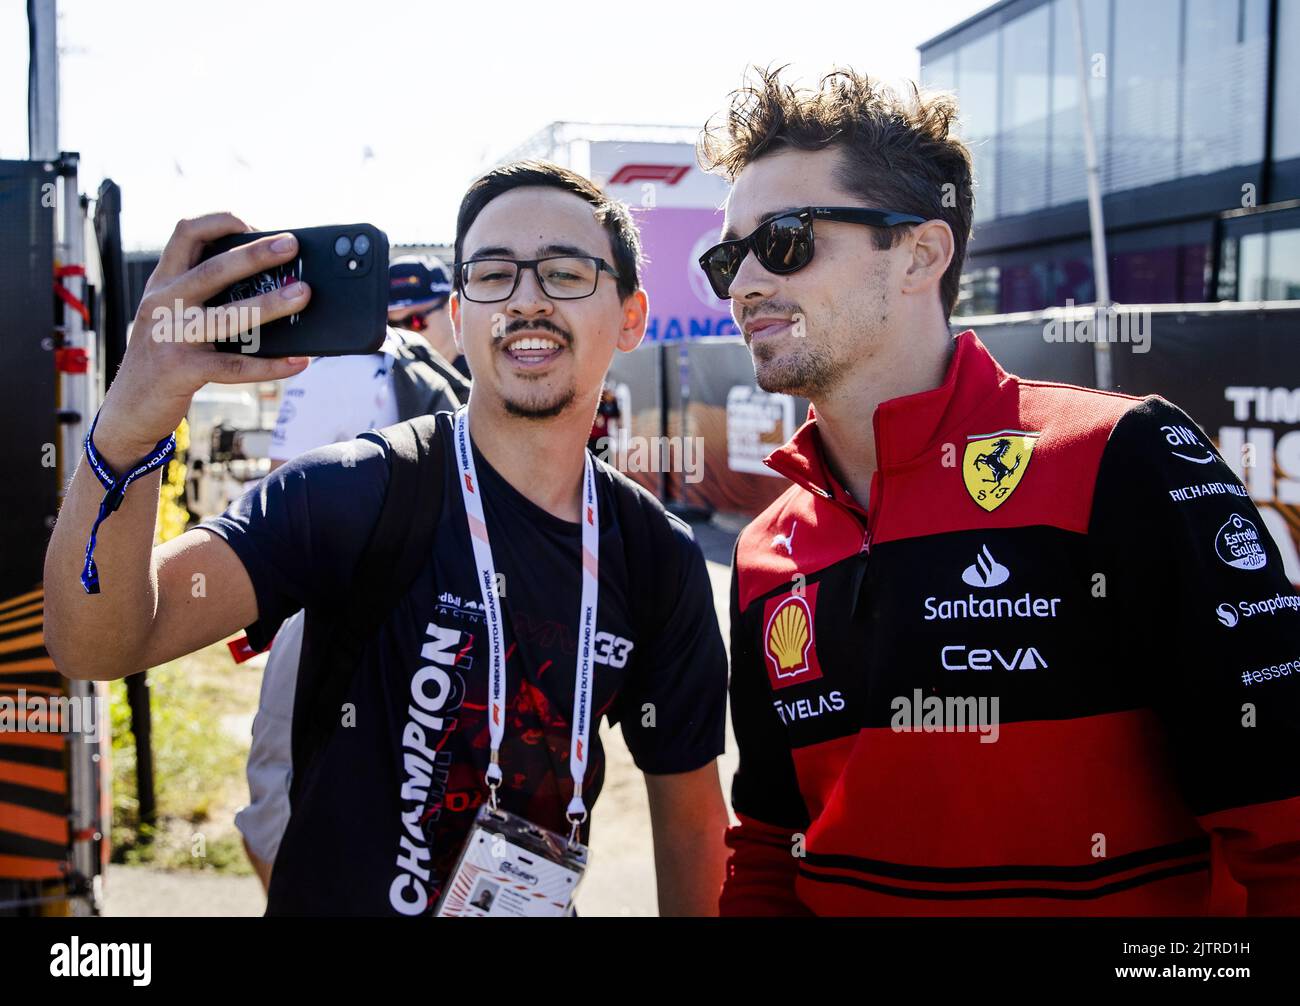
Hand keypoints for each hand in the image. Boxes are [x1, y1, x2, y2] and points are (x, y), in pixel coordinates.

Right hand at [94, 212, 311, 463]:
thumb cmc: (163, 358)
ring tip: (303, 294)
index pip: (185, 234)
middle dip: (255, 254)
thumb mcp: (172, 317)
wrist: (128, 408)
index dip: (219, 222)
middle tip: (291, 246)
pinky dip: (270, 365)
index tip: (252, 223)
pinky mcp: (181, 371)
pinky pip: (234, 366)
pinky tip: (299, 361)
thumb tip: (271, 284)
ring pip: (227, 315)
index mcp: (163, 284)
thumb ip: (205, 297)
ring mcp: (171, 337)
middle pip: (213, 269)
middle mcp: (163, 304)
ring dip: (270, 304)